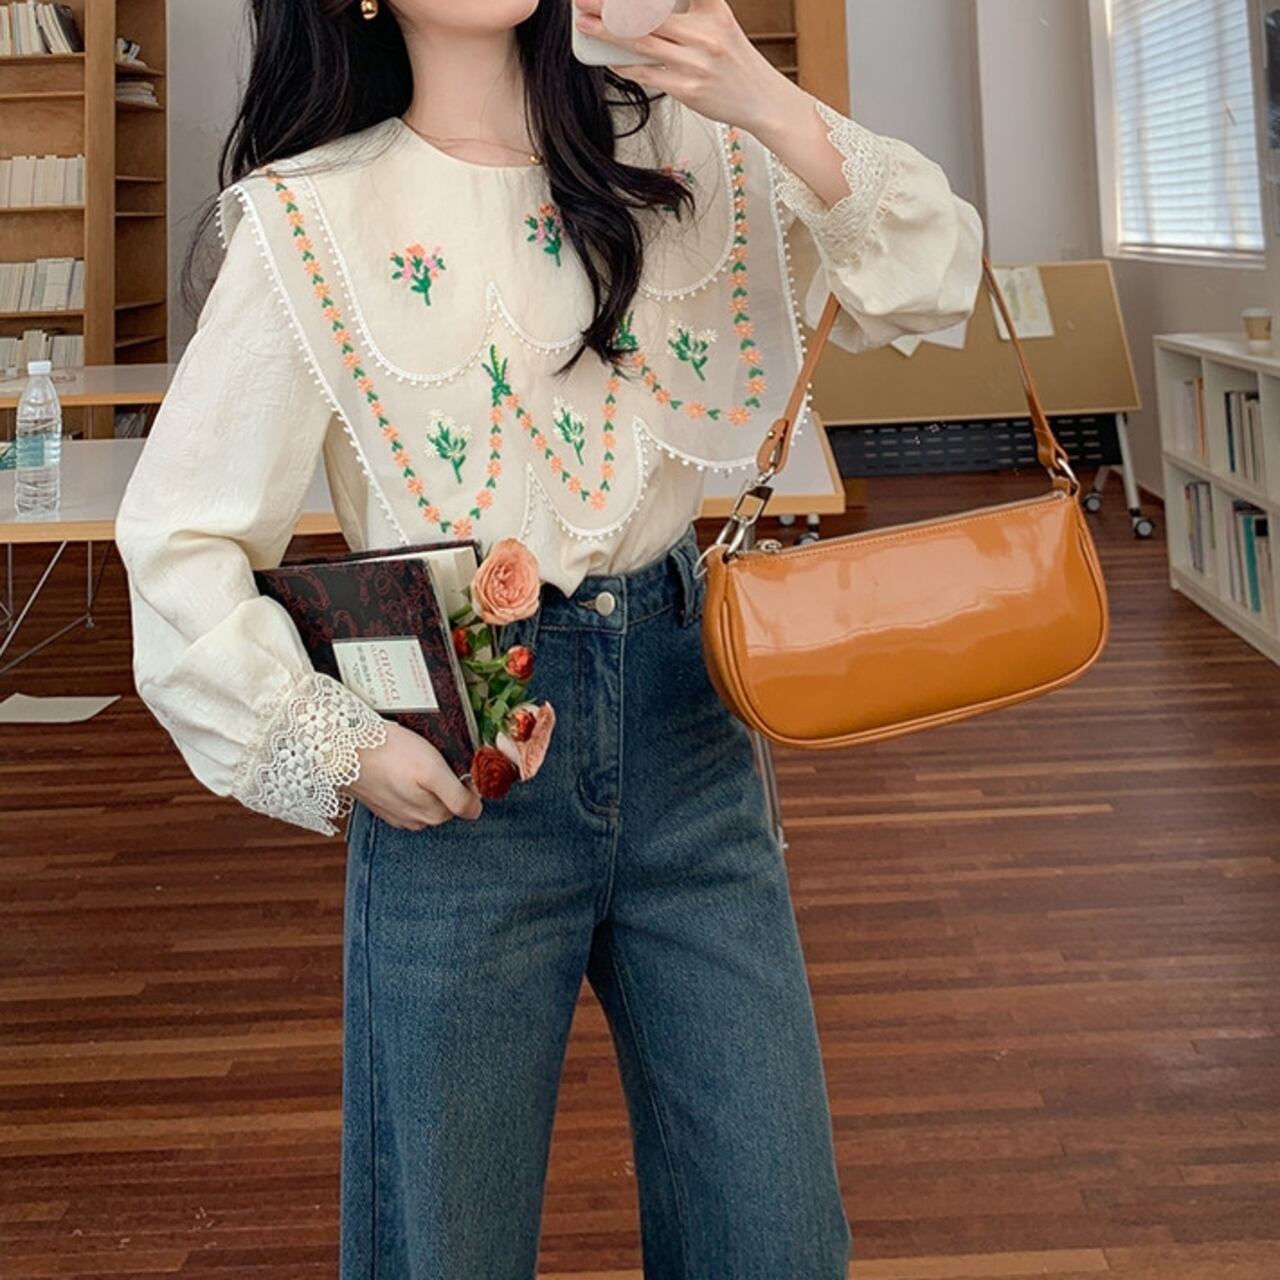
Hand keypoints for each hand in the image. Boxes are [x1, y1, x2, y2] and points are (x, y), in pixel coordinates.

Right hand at [344, 721, 482, 830]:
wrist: (343, 749)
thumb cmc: (389, 755)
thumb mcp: (433, 772)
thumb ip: (457, 796)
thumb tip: (476, 811)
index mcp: (432, 815)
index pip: (465, 803)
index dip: (465, 779)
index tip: (454, 760)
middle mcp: (416, 820)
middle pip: (446, 800)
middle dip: (445, 779)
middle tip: (432, 755)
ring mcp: (397, 813)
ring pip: (425, 796)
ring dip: (425, 779)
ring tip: (412, 758)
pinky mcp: (382, 802)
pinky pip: (405, 792)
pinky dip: (406, 779)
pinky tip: (398, 764)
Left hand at [572, 0, 804, 136]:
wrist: (762, 99)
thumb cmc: (735, 61)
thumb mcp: (720, 22)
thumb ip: (689, 9)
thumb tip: (643, 9)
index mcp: (712, 10)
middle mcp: (704, 34)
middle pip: (646, 14)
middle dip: (609, 6)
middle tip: (583, 0)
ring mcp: (695, 63)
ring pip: (641, 43)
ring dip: (608, 33)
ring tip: (586, 25)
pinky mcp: (688, 90)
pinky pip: (647, 75)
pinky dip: (625, 66)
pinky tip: (610, 60)